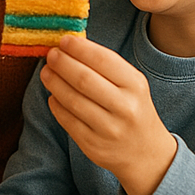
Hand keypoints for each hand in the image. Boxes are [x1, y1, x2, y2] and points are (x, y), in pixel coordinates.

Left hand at [40, 35, 176, 194]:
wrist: (147, 154)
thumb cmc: (134, 109)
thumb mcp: (132, 85)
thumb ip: (106, 66)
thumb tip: (71, 45)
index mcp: (135, 86)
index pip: (103, 60)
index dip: (80, 48)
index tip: (64, 40)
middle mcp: (125, 108)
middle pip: (84, 79)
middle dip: (62, 63)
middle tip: (51, 55)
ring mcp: (109, 129)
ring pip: (73, 101)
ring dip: (54, 83)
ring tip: (46, 72)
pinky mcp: (94, 146)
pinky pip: (68, 121)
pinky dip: (56, 105)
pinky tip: (53, 95)